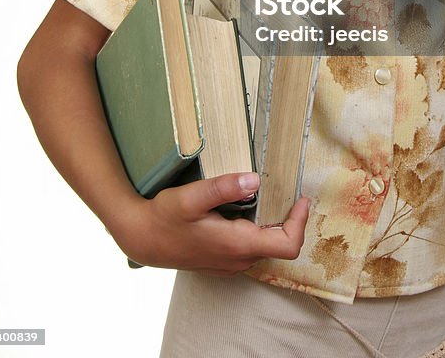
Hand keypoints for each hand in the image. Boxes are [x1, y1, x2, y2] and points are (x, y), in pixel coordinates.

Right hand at [113, 172, 310, 272]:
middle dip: (289, 219)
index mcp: (238, 245)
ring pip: (266, 245)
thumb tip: (255, 179)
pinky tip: (246, 207)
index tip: (302, 198)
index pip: (287, 245)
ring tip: (269, 194)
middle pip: (280, 244)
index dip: (300, 222)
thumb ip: (224, 188)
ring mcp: (231, 264)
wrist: (142, 239)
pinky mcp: (223, 261)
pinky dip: (258, 228)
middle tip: (288, 190)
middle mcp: (239, 259)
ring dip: (274, 223)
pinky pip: (251, 247)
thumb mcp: (192, 197)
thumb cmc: (165, 218)